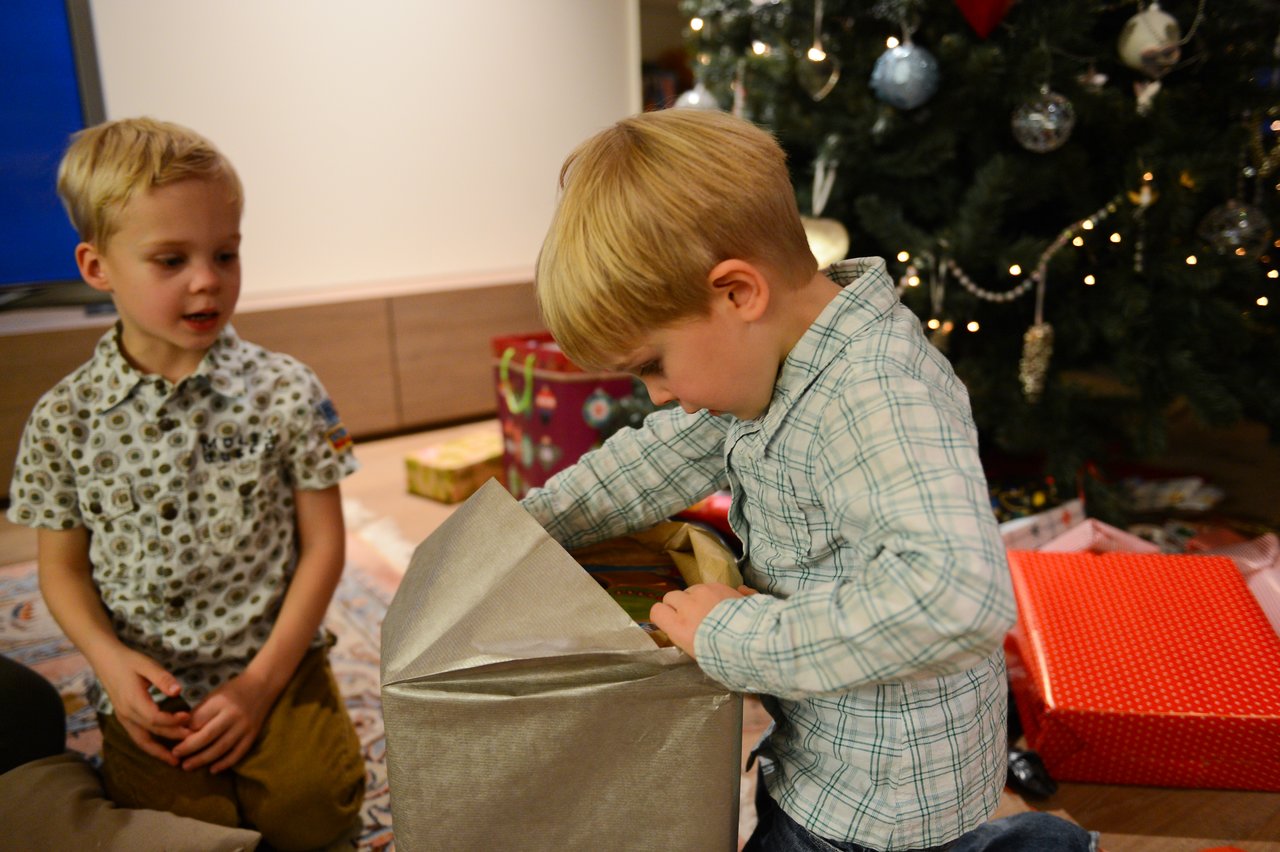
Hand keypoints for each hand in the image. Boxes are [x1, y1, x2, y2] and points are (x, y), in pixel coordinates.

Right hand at [95, 647, 191, 765]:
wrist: (105, 660)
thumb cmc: (128, 660)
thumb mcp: (147, 665)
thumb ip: (163, 678)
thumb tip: (178, 692)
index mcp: (133, 701)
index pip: (155, 718)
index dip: (173, 721)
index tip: (189, 718)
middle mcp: (126, 714)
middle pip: (151, 732)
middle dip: (172, 739)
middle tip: (193, 742)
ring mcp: (124, 718)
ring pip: (141, 741)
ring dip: (158, 752)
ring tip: (175, 761)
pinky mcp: (124, 718)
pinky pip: (138, 737)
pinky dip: (150, 746)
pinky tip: (163, 749)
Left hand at [172, 672, 273, 772]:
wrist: (262, 686)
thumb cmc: (233, 690)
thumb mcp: (214, 695)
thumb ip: (199, 712)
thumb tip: (181, 732)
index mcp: (220, 702)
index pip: (197, 721)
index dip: (183, 732)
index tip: (172, 739)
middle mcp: (233, 715)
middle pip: (207, 736)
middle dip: (189, 748)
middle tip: (175, 755)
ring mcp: (244, 727)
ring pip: (221, 748)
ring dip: (202, 759)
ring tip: (187, 766)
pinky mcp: (252, 735)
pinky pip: (237, 753)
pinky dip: (225, 764)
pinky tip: (212, 770)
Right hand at [650, 583, 755, 658]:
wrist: (754, 641)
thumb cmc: (725, 656)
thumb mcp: (698, 654)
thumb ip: (686, 637)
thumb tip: (685, 631)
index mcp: (679, 626)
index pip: (657, 611)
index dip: (662, 616)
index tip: (670, 622)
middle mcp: (688, 605)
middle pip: (671, 596)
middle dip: (679, 604)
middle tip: (692, 617)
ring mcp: (705, 592)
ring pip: (691, 589)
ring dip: (697, 597)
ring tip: (713, 611)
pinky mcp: (721, 585)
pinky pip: (711, 586)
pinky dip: (715, 593)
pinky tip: (727, 606)